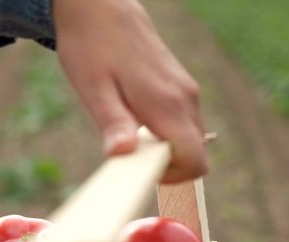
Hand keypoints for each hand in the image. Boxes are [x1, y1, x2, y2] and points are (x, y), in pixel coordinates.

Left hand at [53, 0, 207, 182]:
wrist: (100, 9)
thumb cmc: (92, 49)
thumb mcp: (94, 90)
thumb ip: (113, 124)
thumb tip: (122, 156)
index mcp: (167, 104)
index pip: (195, 160)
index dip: (173, 178)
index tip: (139, 174)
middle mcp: (185, 99)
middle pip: (196, 153)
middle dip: (165, 166)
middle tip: (127, 156)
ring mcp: (185, 90)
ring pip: (189, 137)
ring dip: (162, 148)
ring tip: (125, 135)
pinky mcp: (178, 85)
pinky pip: (181, 121)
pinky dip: (162, 132)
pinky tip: (132, 119)